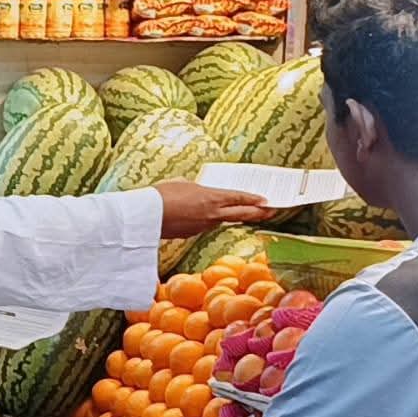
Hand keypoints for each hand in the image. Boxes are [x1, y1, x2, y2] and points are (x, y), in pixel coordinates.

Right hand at [155, 180, 274, 238]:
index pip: (239, 198)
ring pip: (222, 220)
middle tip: (271, 212)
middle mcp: (212, 214)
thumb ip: (195, 187)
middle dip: (258, 213)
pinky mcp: (192, 233)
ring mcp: (203, 226)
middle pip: (241, 214)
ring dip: (232, 217)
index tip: (267, 201)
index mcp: (212, 197)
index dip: (254, 200)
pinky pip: (205, 225)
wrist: (147, 217)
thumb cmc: (161, 195)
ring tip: (243, 213)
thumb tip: (198, 191)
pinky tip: (204, 216)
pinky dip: (209, 220)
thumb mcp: (181, 183)